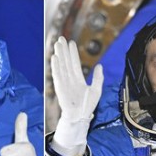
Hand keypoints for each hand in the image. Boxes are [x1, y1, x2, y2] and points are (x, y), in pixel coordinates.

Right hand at [51, 36, 103, 155]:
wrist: (80, 117)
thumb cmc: (87, 105)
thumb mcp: (97, 90)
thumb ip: (98, 78)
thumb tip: (100, 66)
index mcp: (78, 79)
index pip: (74, 63)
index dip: (73, 53)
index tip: (71, 42)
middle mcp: (70, 79)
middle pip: (66, 61)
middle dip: (64, 50)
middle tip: (61, 38)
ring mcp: (64, 82)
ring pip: (61, 65)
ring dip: (59, 54)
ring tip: (57, 44)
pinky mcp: (60, 87)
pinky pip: (57, 75)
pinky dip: (56, 66)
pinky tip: (55, 57)